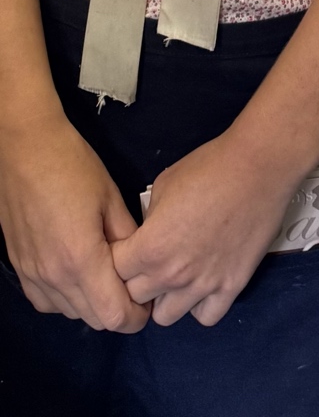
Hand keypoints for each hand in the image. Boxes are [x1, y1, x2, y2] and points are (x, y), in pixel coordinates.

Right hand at [0, 111, 148, 330]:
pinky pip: (47, 301)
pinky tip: (76, 272)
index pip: (114, 316)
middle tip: (132, 283)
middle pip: (94, 320)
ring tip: (106, 275)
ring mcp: (33, 275)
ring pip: (70, 313)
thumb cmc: (72, 165)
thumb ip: (127, 238)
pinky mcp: (20, 268)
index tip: (148, 297)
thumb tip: (141, 263)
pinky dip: (66, 297)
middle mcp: (54, 277)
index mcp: (81, 260)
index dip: (136, 316)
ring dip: (92, 304)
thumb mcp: (110, 197)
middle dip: (118, 310)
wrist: (25, 148)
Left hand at [111, 128, 294, 325]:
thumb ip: (150, 221)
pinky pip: (205, 317)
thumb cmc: (209, 168)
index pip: (113, 273)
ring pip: (166, 317)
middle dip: (136, 281)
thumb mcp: (164, 184)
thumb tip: (150, 235)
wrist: (258, 167)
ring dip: (165, 298)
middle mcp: (172, 275)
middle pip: (135, 299)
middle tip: (149, 262)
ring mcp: (203, 286)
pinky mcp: (231, 288)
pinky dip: (199, 305)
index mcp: (150, 247)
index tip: (126, 250)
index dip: (117, 259)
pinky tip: (202, 284)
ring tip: (175, 276)